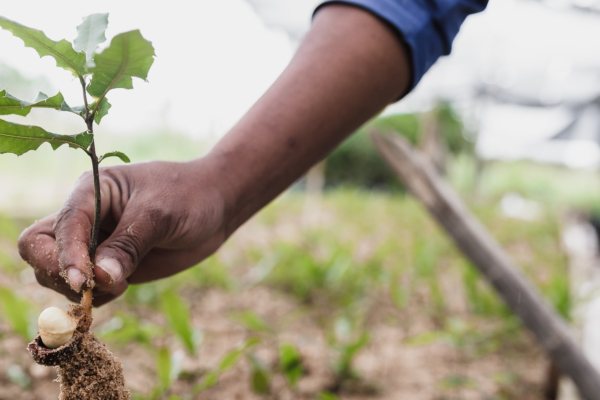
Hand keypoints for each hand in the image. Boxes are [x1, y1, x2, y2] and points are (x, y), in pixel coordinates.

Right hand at [18, 158, 228, 305]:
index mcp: (91, 191)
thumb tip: (98, 278)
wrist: (216, 206)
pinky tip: (122, 289)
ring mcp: (96, 243)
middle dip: (57, 272)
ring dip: (79, 289)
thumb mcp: (159, 215)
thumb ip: (128, 245)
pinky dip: (95, 297)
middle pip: (40, 249)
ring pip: (57, 273)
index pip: (60, 227)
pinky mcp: (110, 265)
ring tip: (120, 285)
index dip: (65, 256)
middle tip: (91, 287)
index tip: (83, 280)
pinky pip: (86, 289)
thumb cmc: (189, 196)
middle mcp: (86, 218)